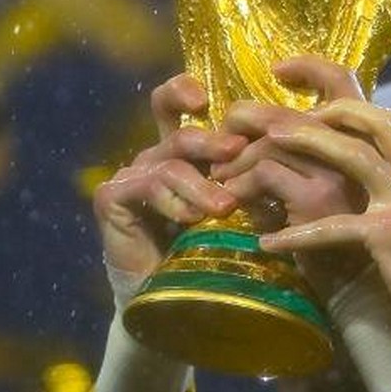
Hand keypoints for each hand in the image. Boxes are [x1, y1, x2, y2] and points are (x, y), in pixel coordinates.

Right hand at [93, 73, 245, 281]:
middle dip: (212, 141)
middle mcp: (153, 159)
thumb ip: (245, 180)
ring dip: (201, 184)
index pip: (173, 104)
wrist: (171, 301)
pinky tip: (190, 220)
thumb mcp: (234, 210)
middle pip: (180, 134)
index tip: (205, 100)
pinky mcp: (111, 199)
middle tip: (237, 151)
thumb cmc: (209, 253)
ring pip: (169, 163)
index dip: (182, 90)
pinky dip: (173, 202)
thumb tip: (279, 152)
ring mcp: (129, 177)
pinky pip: (146, 187)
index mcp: (179, 153)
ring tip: (224, 207)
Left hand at [250, 99, 390, 345]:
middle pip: (379, 120)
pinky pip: (333, 227)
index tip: (325, 99)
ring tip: (267, 139)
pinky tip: (268, 243)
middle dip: (332, 107)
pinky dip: (297, 235)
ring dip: (307, 141)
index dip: (367, 103)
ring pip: (355, 155)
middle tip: (292, 111)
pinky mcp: (389, 237)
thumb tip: (390, 165)